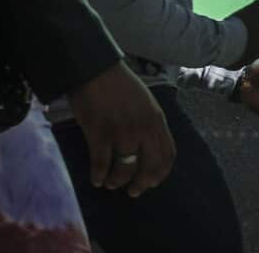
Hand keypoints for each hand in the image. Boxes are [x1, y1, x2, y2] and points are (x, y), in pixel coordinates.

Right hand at [67, 61, 175, 197]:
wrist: (92, 68)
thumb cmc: (118, 83)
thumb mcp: (145, 101)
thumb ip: (150, 123)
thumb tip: (147, 147)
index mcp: (156, 120)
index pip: (167, 156)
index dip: (160, 174)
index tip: (152, 183)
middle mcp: (142, 129)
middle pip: (147, 167)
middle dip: (140, 184)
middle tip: (132, 191)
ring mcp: (121, 132)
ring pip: (124, 168)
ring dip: (117, 181)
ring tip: (110, 184)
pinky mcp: (99, 133)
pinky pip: (101, 162)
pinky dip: (98, 174)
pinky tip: (96, 179)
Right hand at [225, 0, 258, 69]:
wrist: (221, 47)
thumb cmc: (238, 28)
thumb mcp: (251, 12)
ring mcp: (252, 57)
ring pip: (258, 48)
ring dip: (258, 42)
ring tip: (253, 37)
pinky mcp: (239, 63)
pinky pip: (244, 55)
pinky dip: (244, 50)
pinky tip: (238, 48)